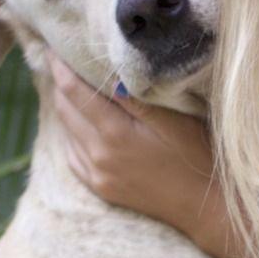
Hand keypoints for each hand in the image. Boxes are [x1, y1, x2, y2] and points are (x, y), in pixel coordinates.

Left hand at [48, 56, 216, 235]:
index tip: (53, 49)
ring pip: (67, 133)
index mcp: (116, 133)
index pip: (75, 92)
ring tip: (68, 89)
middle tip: (61, 63)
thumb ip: (138, 99)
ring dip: (66, 109)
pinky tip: (79, 126)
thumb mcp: (174, 121)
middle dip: (60, 85)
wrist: (205, 207)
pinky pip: (74, 158)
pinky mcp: (102, 189)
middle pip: (66, 110)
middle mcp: (99, 155)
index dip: (61, 68)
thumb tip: (109, 76)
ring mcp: (98, 175)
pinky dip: (72, 137)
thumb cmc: (197, 158)